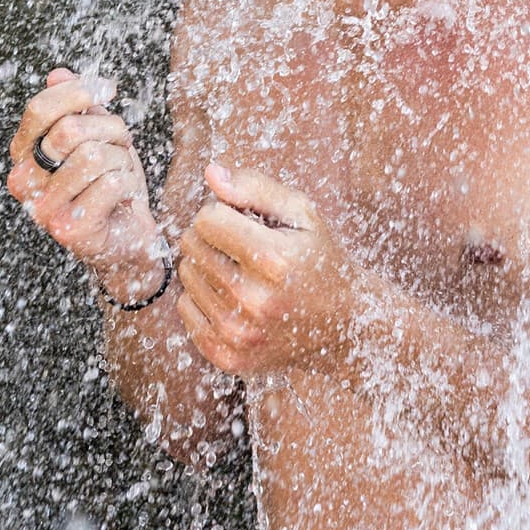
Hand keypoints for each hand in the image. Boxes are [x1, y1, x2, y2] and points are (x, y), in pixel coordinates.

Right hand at [5, 68, 165, 304]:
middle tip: (123, 140)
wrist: (127, 239)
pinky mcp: (69, 230)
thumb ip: (76, 108)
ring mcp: (42, 210)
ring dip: (122, 158)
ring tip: (122, 172)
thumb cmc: (109, 184)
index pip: (38, 110)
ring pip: (93, 156)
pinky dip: (129, 184)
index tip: (108, 89)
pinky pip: (110, 184)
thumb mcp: (96, 138)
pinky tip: (125, 198)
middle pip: (68, 131)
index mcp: (23, 155)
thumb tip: (57, 74)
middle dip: (109, 128)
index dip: (76, 91)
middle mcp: (23, 183)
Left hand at [175, 162, 359, 377]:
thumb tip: (211, 173)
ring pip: (186, 275)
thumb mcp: (302, 213)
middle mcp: (254, 301)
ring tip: (241, 271)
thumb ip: (255, 187)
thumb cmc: (319, 260)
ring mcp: (239, 334)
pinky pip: (185, 308)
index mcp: (274, 260)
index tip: (245, 221)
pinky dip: (203, 297)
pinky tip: (233, 297)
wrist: (344, 325)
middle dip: (212, 237)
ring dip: (207, 266)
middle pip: (191, 245)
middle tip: (243, 246)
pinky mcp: (228, 356)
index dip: (224, 212)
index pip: (207, 218)